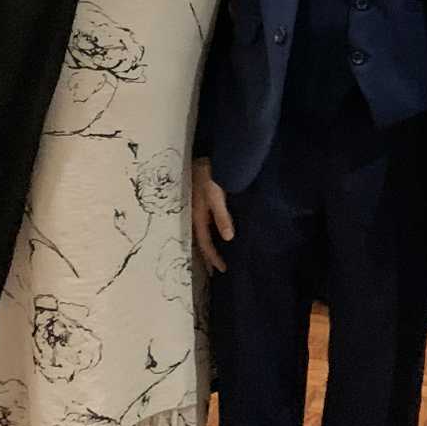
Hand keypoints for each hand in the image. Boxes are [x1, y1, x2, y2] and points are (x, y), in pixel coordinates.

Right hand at [192, 157, 234, 272]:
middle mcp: (197, 214)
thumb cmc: (209, 173)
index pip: (205, 243)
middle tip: (215, 272)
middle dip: (208, 257)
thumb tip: (228, 238)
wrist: (207, 152)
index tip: (223, 270)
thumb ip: (222, 216)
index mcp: (198, 215)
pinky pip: (208, 223)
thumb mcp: (216, 195)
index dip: (213, 258)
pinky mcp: (206, 201)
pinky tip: (219, 234)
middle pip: (202, 241)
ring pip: (204, 233)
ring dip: (209, 247)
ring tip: (216, 258)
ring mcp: (200, 208)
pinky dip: (213, 233)